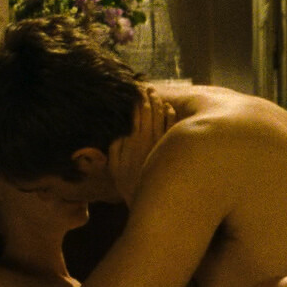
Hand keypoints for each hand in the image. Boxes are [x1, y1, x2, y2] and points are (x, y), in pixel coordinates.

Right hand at [109, 88, 173, 204]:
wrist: (149, 198)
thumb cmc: (129, 183)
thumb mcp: (114, 166)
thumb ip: (115, 146)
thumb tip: (119, 130)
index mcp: (132, 141)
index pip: (135, 114)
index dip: (136, 100)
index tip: (136, 90)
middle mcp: (147, 139)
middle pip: (149, 111)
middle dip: (148, 97)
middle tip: (147, 88)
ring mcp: (161, 142)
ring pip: (161, 116)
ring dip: (159, 103)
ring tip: (156, 94)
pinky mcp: (172, 148)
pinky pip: (172, 127)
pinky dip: (170, 115)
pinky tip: (169, 108)